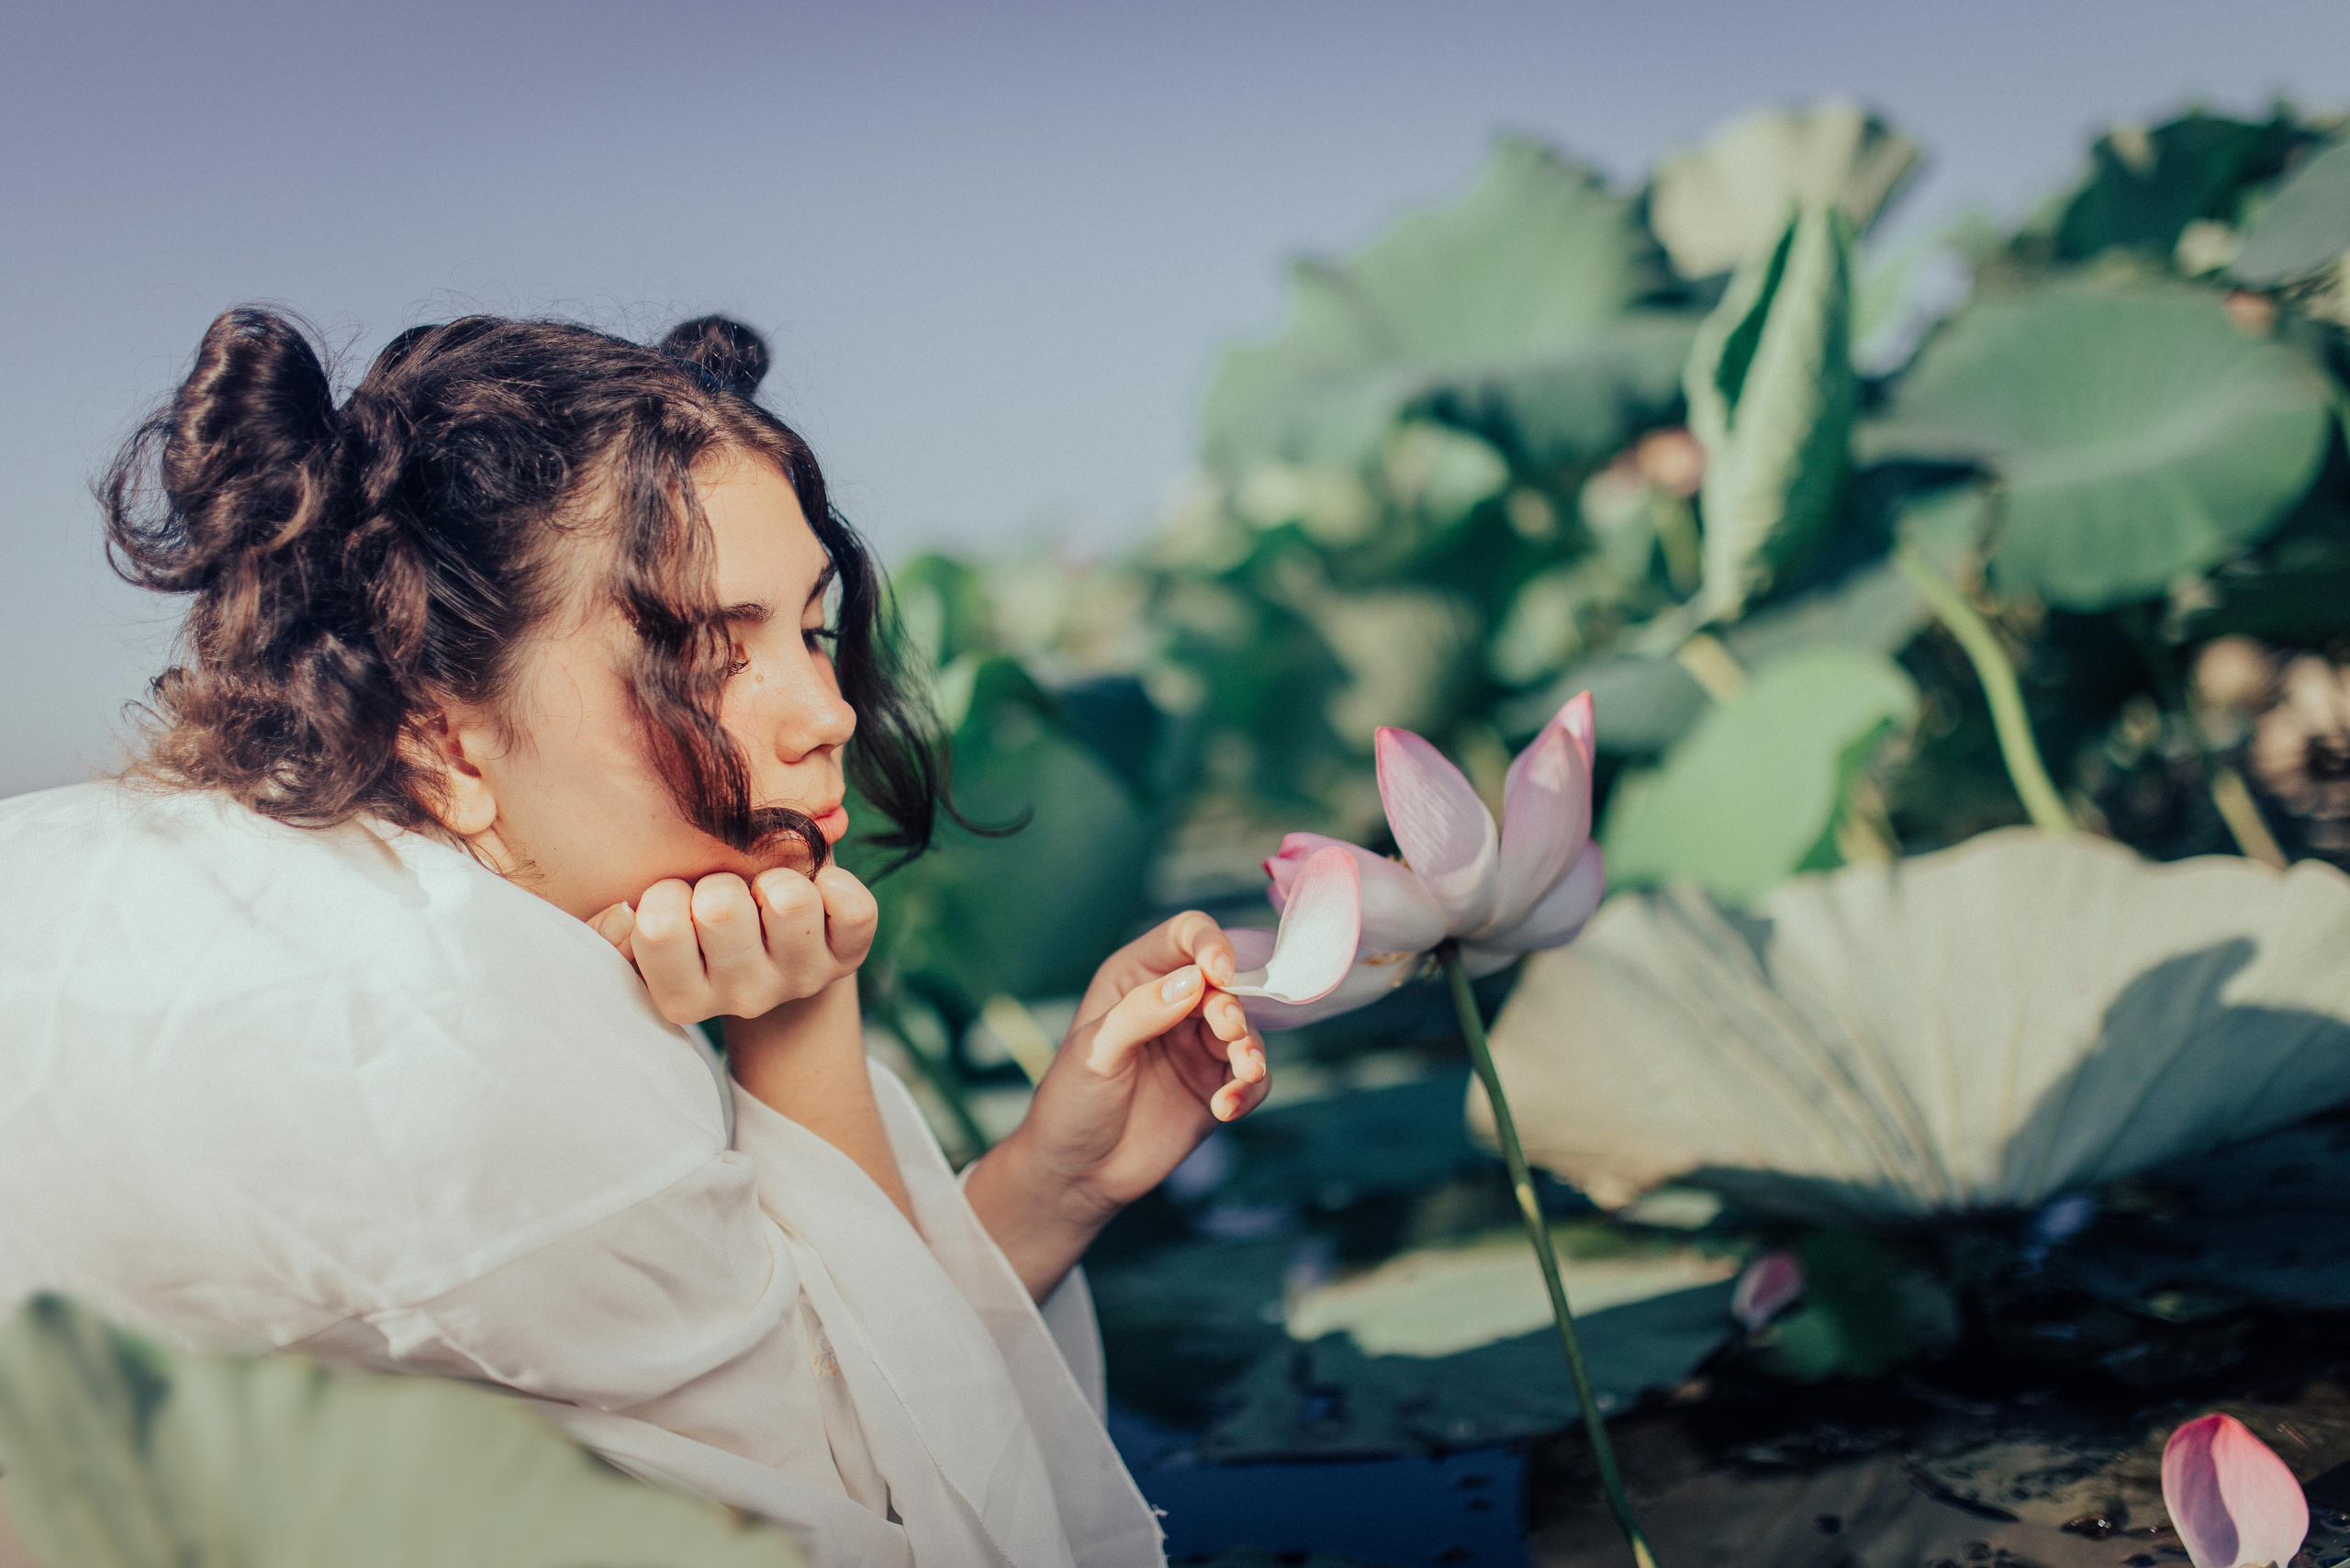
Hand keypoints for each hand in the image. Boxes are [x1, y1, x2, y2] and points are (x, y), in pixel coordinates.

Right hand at [589, 865, 876, 1023]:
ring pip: (791, 902)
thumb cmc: (695, 925)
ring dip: (776, 877)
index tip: (678, 896)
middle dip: (718, 880)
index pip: (656, 928)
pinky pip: (854, 908)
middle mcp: (741, 998)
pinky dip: (836, 880)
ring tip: (766, 890)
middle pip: (721, 909)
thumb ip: (614, 927)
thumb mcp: (648, 929)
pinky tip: (815, 886)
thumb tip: (623, 913)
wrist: (769, 951)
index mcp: (681, 996)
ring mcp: (799, 979)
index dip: (665, 892)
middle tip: (724, 893)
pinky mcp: (847, 957)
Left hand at [965, 912, 1270, 1296]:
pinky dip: (1248, 1089)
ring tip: (1243, 1073)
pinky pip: (1251, 1078)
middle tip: (1227, 1031)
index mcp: (1136, 979)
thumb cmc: (1071, 1102)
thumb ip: (1141, 1012)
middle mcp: (1173, 1004)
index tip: (1219, 972)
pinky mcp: (1215, 1087)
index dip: (1209, 944)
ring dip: (1250, 1049)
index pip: (1185, 936)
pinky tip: (1225, 1109)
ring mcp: (1197, 1046)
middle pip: (1225, 984)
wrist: (1076, 1173)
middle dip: (1231, 1006)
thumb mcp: (1095, 1051)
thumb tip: (1193, 980)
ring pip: (1245, 1030)